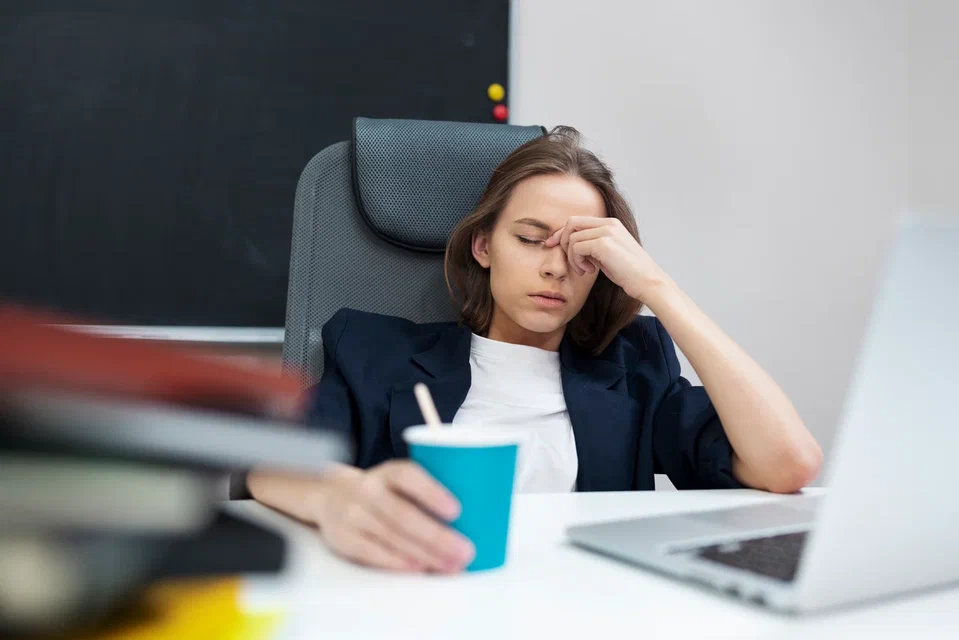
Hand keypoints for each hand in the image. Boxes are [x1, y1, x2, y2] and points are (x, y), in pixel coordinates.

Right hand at [313, 460, 473, 572]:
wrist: (329, 496)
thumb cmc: (381, 491)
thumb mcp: (398, 481)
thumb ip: (426, 493)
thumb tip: (476, 517)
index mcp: (388, 472)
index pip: (408, 476)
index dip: (431, 492)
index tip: (457, 510)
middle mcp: (368, 490)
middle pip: (403, 515)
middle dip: (437, 536)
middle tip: (465, 551)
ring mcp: (353, 515)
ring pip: (392, 537)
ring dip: (425, 555)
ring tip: (451, 565)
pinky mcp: (344, 538)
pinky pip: (373, 553)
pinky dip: (398, 562)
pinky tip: (419, 569)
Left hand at [545, 216, 667, 301]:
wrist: (648, 282)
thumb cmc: (629, 273)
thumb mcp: (608, 255)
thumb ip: (592, 246)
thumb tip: (570, 246)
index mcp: (611, 224)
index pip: (578, 220)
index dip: (562, 232)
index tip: (552, 245)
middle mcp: (608, 224)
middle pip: (571, 223)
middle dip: (561, 240)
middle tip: (567, 260)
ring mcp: (607, 232)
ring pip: (572, 238)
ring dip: (572, 257)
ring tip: (585, 270)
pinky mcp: (603, 243)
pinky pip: (576, 248)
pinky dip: (577, 261)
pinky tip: (589, 271)